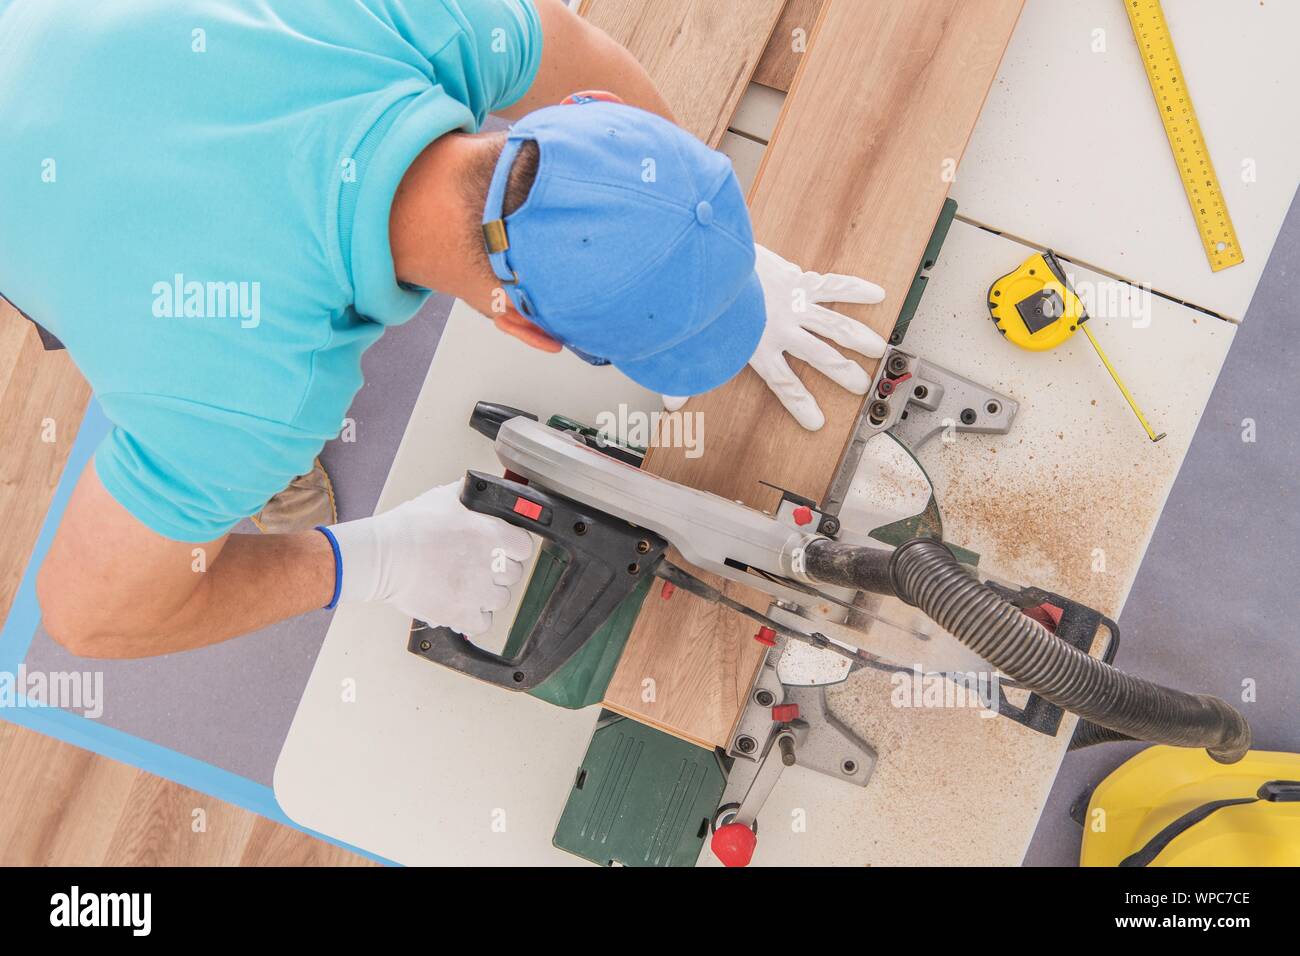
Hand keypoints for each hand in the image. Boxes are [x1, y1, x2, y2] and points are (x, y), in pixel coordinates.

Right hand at [324, 482, 533, 635]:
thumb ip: (471, 495)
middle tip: (477, 566)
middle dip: (498, 570)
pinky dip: (474, 618)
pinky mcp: (462, 615)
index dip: (512, 548)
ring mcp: (478, 592)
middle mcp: (491, 564)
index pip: (524, 546)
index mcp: (493, 534)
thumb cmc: (410, 526)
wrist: (383, 556)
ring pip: (501, 599)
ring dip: (487, 594)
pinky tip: (462, 605)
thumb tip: (482, 491)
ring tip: (467, 585)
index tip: (501, 549)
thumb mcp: (446, 497)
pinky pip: (483, 623)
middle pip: (513, 574)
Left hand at [665, 244, 885, 430]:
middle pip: (820, 358)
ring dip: (858, 339)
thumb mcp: (695, 344)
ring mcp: (795, 305)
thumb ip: (686, 376)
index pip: (784, 384)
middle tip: (860, 386)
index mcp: (759, 349)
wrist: (711, 262)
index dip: (800, 405)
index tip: (816, 422)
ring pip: (834, 326)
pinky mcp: (799, 280)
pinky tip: (877, 294)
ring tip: (879, 350)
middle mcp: (782, 330)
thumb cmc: (703, 302)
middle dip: (842, 374)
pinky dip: (855, 289)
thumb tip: (672, 406)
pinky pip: (833, 286)